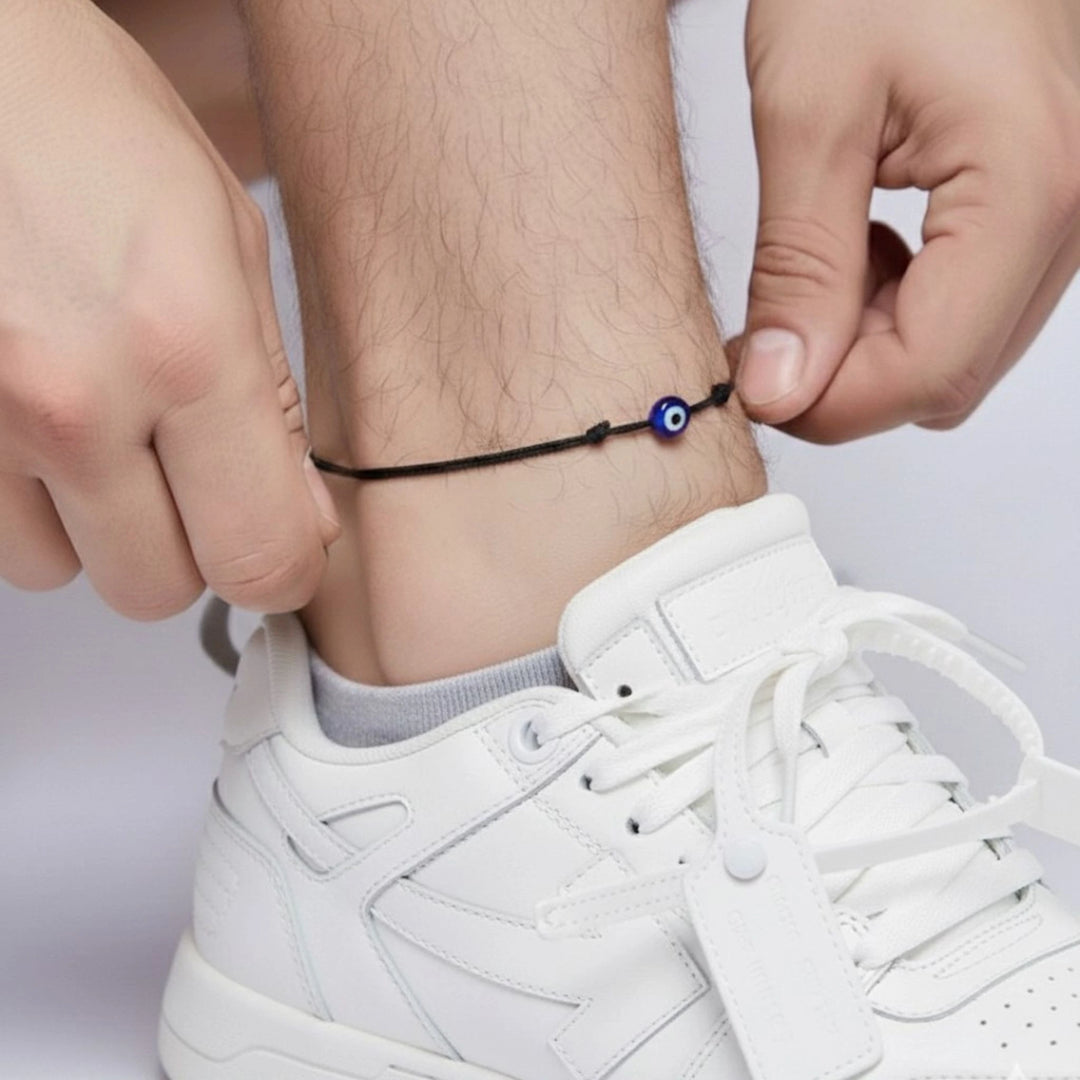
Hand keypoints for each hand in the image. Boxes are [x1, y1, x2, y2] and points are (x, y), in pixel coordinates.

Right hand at [0, 1, 338, 617]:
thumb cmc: (87, 121)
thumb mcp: (230, 243)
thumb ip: (275, 401)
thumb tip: (303, 518)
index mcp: (185, 346)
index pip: (258, 557)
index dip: (282, 570)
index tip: (284, 549)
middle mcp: (74, 397)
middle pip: (155, 590)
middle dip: (187, 548)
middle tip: (193, 480)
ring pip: (60, 572)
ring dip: (96, 526)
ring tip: (105, 431)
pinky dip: (27, 499)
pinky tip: (42, 422)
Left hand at [737, 0, 1079, 441]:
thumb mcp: (809, 115)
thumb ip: (799, 270)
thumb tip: (781, 390)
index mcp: (1027, 188)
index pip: (925, 374)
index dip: (826, 402)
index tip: (749, 379)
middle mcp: (1072, 215)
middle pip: (946, 379)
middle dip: (844, 377)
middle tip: (767, 327)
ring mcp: (1067, 216)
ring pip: (957, 355)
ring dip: (869, 344)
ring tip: (814, 269)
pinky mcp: (1041, 211)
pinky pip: (970, 311)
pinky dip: (900, 309)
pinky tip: (859, 249)